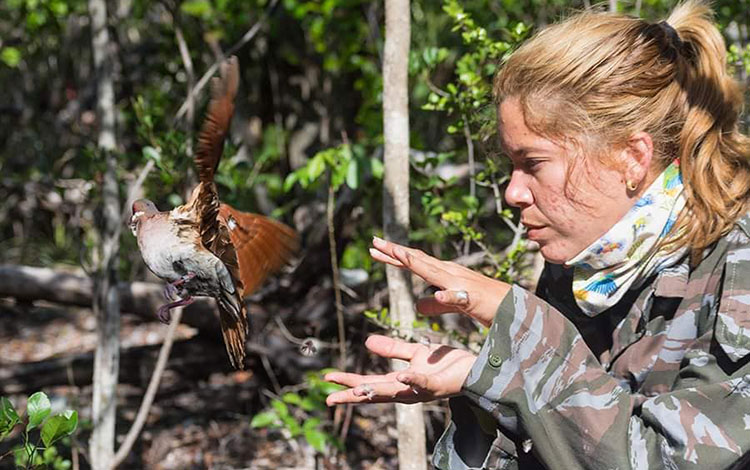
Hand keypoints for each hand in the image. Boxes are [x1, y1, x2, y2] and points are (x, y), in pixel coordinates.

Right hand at [325, 335, 475, 404]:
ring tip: (356, 391)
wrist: (476, 367)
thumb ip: (392, 350)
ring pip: (396, 393)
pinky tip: (402, 376)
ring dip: (376, 392)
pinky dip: (413, 381)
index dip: (348, 382)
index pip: (369, 384)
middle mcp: (408, 390)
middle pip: (376, 394)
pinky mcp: (439, 385)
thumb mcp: (415, 353)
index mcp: (401, 382)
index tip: (327, 379)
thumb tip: (367, 342)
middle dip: (353, 396)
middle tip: (331, 399)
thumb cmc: (446, 364)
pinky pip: (424, 383)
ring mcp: (422, 390)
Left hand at [370, 236, 510, 326]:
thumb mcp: (456, 305)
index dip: (394, 256)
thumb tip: (417, 305)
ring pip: (435, 271)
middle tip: (373, 242)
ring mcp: (462, 284)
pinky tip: (437, 293)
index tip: (373, 249)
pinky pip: (459, 297)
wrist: (516, 311)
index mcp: (445, 275)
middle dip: (397, 252)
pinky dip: (447, 294)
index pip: (415, 263)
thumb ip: (437, 304)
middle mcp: (451, 274)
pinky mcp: (475, 299)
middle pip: (419, 261)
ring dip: (417, 262)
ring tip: (398, 253)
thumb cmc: (488, 305)